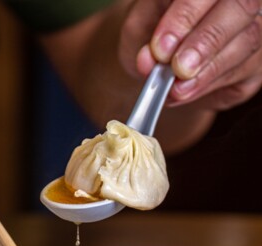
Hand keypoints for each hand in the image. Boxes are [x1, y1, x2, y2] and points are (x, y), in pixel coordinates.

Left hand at [134, 0, 261, 109]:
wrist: (165, 58)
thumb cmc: (153, 32)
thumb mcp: (139, 27)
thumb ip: (143, 38)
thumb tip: (148, 61)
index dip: (185, 16)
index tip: (161, 48)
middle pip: (240, 8)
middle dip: (206, 42)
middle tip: (179, 69)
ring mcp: (256, 26)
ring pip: (247, 42)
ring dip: (208, 72)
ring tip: (177, 89)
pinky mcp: (257, 62)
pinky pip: (245, 72)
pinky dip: (212, 86)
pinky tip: (186, 93)